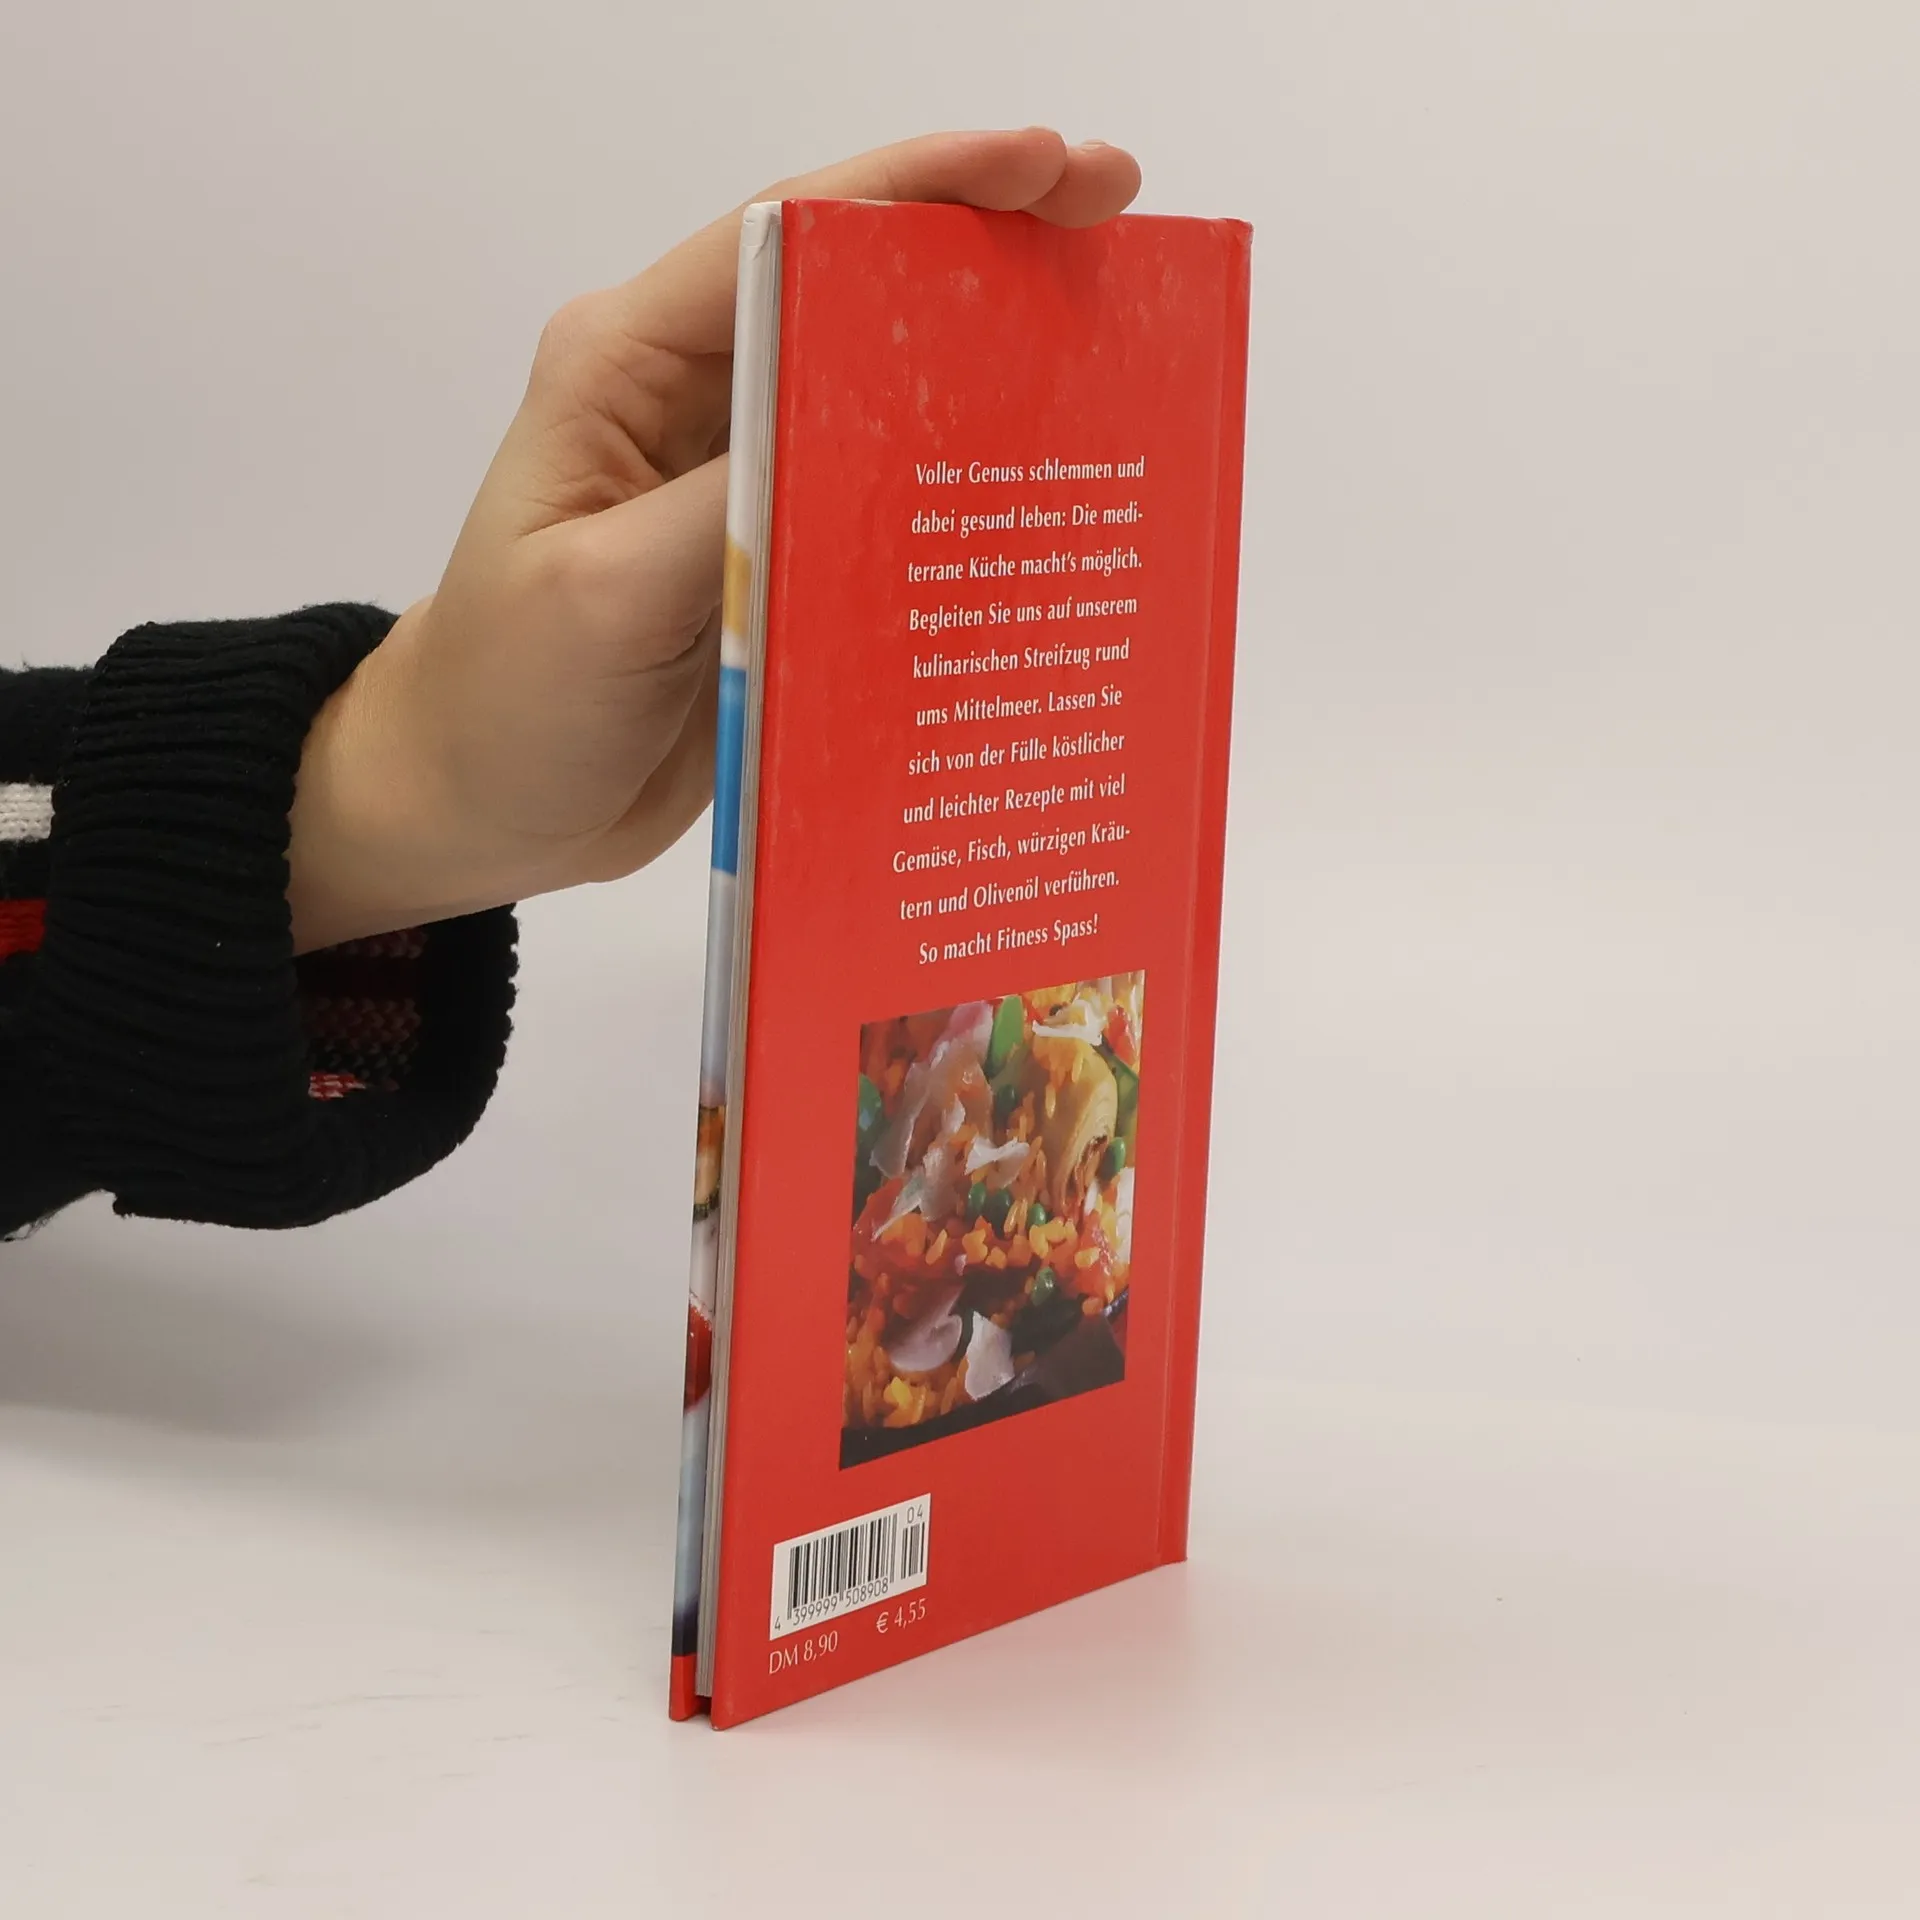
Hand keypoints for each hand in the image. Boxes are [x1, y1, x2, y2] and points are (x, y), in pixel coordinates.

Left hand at [287, 129, 1141, 951]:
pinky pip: (883, 504)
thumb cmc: (506, 697)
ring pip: (884, 392)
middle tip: (1115, 222)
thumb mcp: (605, 597)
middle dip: (985, 244)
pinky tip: (1044, 490)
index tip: (1045, 164)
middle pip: (855, 289)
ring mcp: (743, 480)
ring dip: (992, 361)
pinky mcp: (777, 560)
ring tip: (1113, 337)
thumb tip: (867, 437)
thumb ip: (730, 510)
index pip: (789, 235)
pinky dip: (963, 486)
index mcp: (630, 367)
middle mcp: (695, 401)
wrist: (479, 803)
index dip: (924, 184)